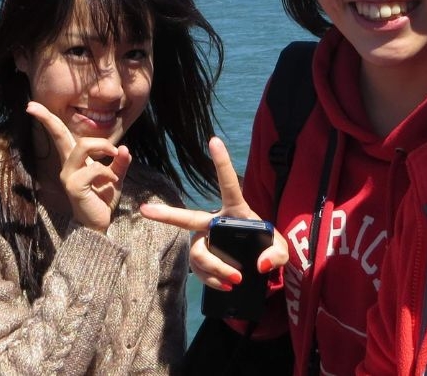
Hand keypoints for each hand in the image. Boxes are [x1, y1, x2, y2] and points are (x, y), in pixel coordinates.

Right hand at [25, 101, 127, 232]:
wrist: (98, 225)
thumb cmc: (102, 200)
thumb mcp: (114, 178)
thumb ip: (119, 163)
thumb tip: (124, 148)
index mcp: (74, 161)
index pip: (59, 136)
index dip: (47, 120)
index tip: (31, 106)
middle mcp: (67, 166)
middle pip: (60, 135)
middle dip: (47, 119)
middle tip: (31, 106)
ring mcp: (68, 176)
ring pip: (83, 146)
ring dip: (104, 146)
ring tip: (114, 155)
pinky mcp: (74, 186)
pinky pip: (95, 168)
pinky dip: (109, 171)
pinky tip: (113, 181)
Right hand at [139, 137, 288, 289]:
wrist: (259, 269)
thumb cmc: (269, 250)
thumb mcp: (281, 252)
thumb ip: (278, 254)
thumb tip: (260, 265)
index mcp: (236, 211)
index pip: (229, 185)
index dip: (221, 163)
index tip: (214, 140)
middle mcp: (214, 223)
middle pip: (189, 219)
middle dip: (166, 214)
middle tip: (145, 210)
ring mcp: (204, 241)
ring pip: (198, 254)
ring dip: (215, 269)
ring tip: (235, 280)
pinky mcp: (202, 261)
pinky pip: (200, 271)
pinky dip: (213, 280)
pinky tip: (226, 285)